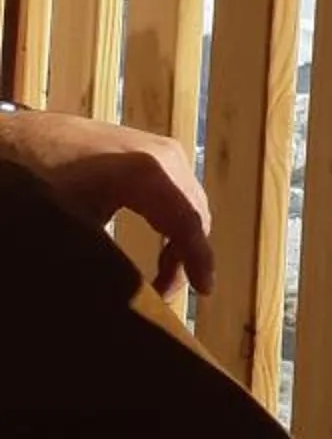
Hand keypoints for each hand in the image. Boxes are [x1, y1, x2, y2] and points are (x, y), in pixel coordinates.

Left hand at [0, 109, 216, 302]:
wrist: (20, 138)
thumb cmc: (38, 182)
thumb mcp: (69, 226)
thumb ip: (106, 260)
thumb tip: (126, 300)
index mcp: (148, 172)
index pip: (188, 221)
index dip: (199, 260)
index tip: (204, 292)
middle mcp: (165, 157)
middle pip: (194, 213)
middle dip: (187, 258)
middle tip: (165, 297)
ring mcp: (162, 151)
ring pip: (188, 205)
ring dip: (180, 243)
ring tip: (162, 281)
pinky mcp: (153, 154)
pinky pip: (176, 195)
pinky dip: (174, 225)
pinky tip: (162, 251)